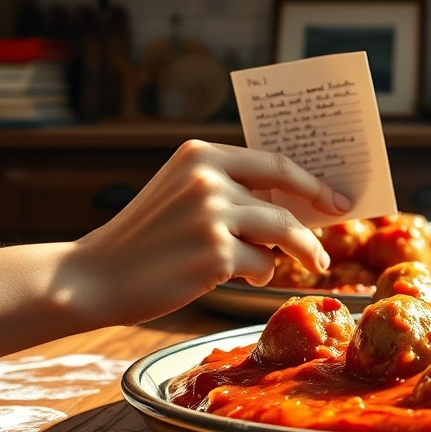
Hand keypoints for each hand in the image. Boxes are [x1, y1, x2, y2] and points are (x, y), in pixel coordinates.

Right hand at [58, 140, 350, 326]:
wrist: (94, 277)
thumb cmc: (145, 240)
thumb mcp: (182, 195)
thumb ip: (230, 191)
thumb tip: (294, 205)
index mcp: (201, 154)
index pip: (274, 162)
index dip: (310, 181)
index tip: (335, 196)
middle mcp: (208, 178)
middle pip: (283, 199)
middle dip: (315, 217)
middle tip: (336, 230)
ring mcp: (211, 215)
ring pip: (281, 232)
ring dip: (300, 250)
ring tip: (311, 262)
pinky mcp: (214, 253)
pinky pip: (260, 263)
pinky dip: (260, 271)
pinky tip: (244, 274)